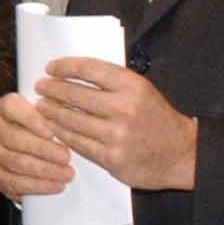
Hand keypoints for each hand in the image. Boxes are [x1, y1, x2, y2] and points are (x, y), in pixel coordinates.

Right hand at [0, 91, 73, 200]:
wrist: (33, 158)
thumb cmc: (46, 134)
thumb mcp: (49, 117)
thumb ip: (56, 113)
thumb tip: (74, 118)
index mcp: (4, 108)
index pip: (10, 106)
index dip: (30, 119)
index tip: (51, 131)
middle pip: (14, 137)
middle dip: (43, 149)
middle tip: (66, 157)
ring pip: (15, 161)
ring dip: (44, 169)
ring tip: (67, 174)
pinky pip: (13, 182)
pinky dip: (37, 185)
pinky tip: (55, 185)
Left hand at [32, 56, 196, 190]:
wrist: (182, 153)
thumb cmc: (158, 119)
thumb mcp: (142, 90)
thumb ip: (112, 81)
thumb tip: (72, 71)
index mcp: (133, 86)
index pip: (89, 69)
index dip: (65, 66)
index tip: (51, 68)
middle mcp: (124, 108)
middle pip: (74, 94)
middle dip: (52, 89)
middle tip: (40, 87)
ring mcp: (117, 135)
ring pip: (71, 119)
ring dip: (51, 111)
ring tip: (42, 106)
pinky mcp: (111, 157)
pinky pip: (77, 142)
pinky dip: (62, 133)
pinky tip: (54, 127)